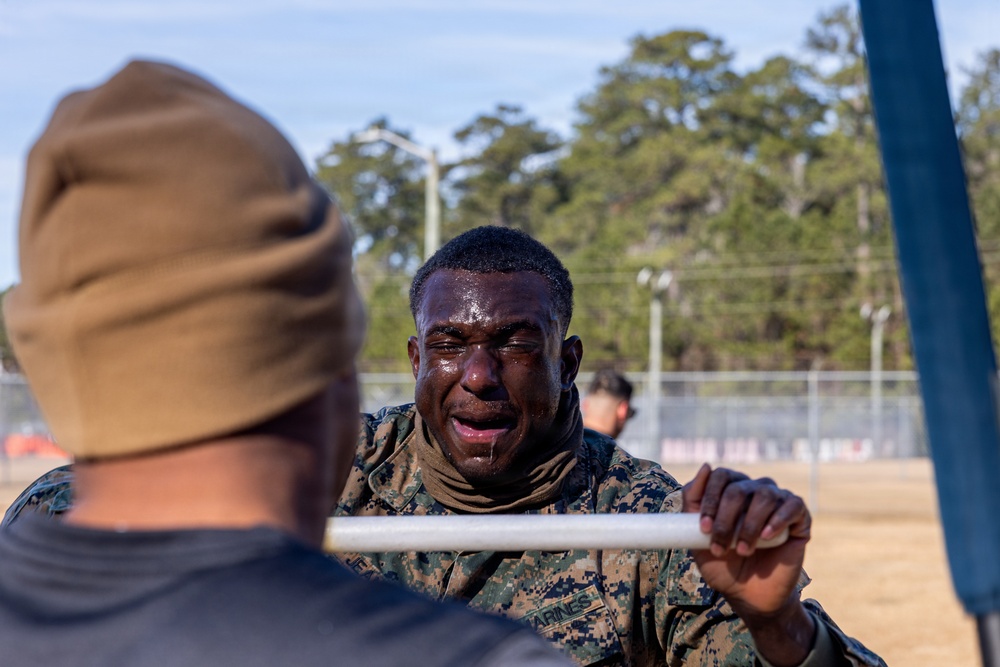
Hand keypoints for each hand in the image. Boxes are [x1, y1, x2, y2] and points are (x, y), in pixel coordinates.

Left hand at [683, 464, 814, 665]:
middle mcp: (756, 490)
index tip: (703, 528)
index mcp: (732, 489)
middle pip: (739, 488)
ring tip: (742, 550)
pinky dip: (777, 520)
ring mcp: (779, 502)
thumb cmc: (722, 564)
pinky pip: (792, 506)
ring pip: (764, 496)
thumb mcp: (697, 536)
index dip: (710, 499)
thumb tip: (706, 465)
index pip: (721, 476)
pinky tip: (766, 538)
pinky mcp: (800, 518)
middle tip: (720, 547)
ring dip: (748, 526)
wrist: (749, 595)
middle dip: (725, 519)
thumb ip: (693, 502)